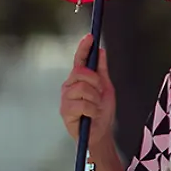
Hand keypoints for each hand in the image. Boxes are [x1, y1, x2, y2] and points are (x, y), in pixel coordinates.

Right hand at [59, 34, 116, 148]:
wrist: (100, 134)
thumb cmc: (101, 112)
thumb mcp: (105, 89)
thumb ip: (101, 71)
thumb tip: (101, 51)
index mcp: (77, 80)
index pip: (79, 60)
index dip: (84, 47)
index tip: (90, 36)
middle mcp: (68, 86)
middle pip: (81, 73)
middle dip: (95, 82)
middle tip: (99, 94)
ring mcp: (65, 99)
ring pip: (83, 89)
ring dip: (95, 100)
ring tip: (95, 108)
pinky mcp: (65, 112)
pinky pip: (83, 104)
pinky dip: (93, 111)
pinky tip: (91, 116)